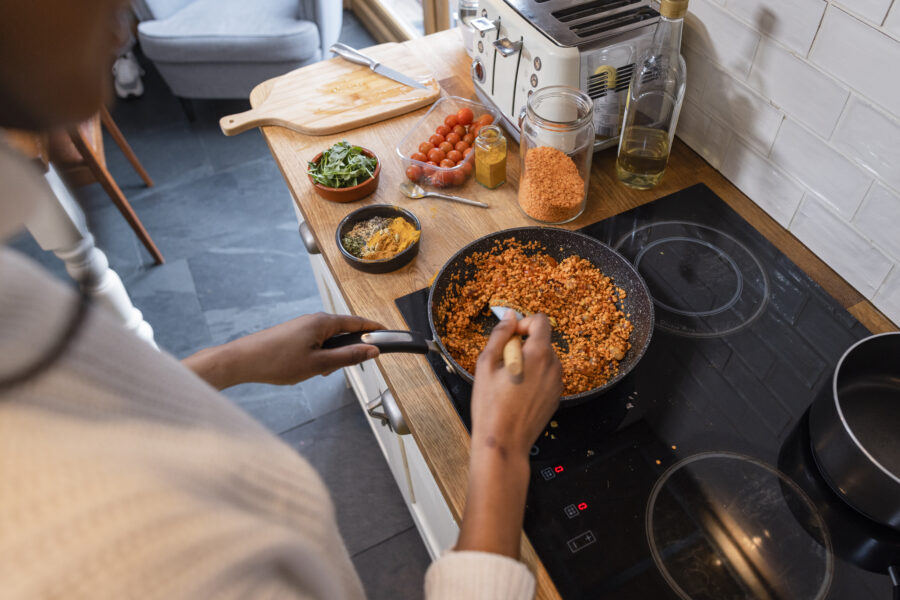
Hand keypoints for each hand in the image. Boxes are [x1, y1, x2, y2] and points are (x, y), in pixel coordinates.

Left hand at [184, 313, 383, 388]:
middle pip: (344, 332)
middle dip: (347, 351)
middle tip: (339, 369)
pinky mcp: (294, 334)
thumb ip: (348, 357)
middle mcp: (314, 319)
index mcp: (323, 322)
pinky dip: (319, 355)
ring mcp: (303, 326)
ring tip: (316, 372)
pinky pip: (316, 342)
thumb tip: (372, 351)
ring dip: (331, 356)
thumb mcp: (319, 364)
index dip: (374, 330)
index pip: (358, 323)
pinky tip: (307, 369)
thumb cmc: (277, 361)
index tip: (389, 335)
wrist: (242, 360)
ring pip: (329, 340)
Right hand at [470, 311, 562, 459]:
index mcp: (538, 354)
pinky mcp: (556, 397)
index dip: (523, 324)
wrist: (504, 442)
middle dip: (523, 345)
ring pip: (544, 359)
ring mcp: (557, 383)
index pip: (540, 321)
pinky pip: (546, 376)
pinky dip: (534, 377)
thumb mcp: (486, 364)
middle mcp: (554, 366)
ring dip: (528, 362)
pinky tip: (517, 394)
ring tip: (508, 382)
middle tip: (502, 365)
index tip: (509, 337)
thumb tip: (509, 316)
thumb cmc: (491, 405)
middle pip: (542, 341)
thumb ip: (500, 334)